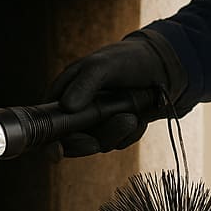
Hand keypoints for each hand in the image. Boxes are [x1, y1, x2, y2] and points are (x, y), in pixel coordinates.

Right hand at [46, 30, 186, 153]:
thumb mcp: (103, 65)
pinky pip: (119, 142)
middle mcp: (77, 110)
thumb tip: (67, 106)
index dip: (48, 141)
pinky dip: (131, 133)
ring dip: (115, 134)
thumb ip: (85, 83)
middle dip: (88, 142)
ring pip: (99, 144)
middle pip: (72, 141)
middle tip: (98, 141)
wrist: (163, 66)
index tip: (57, 152)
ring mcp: (98, 122)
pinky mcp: (117, 129)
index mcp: (64, 93)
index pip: (47, 124)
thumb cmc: (128, 58)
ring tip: (132, 116)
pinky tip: (140, 117)